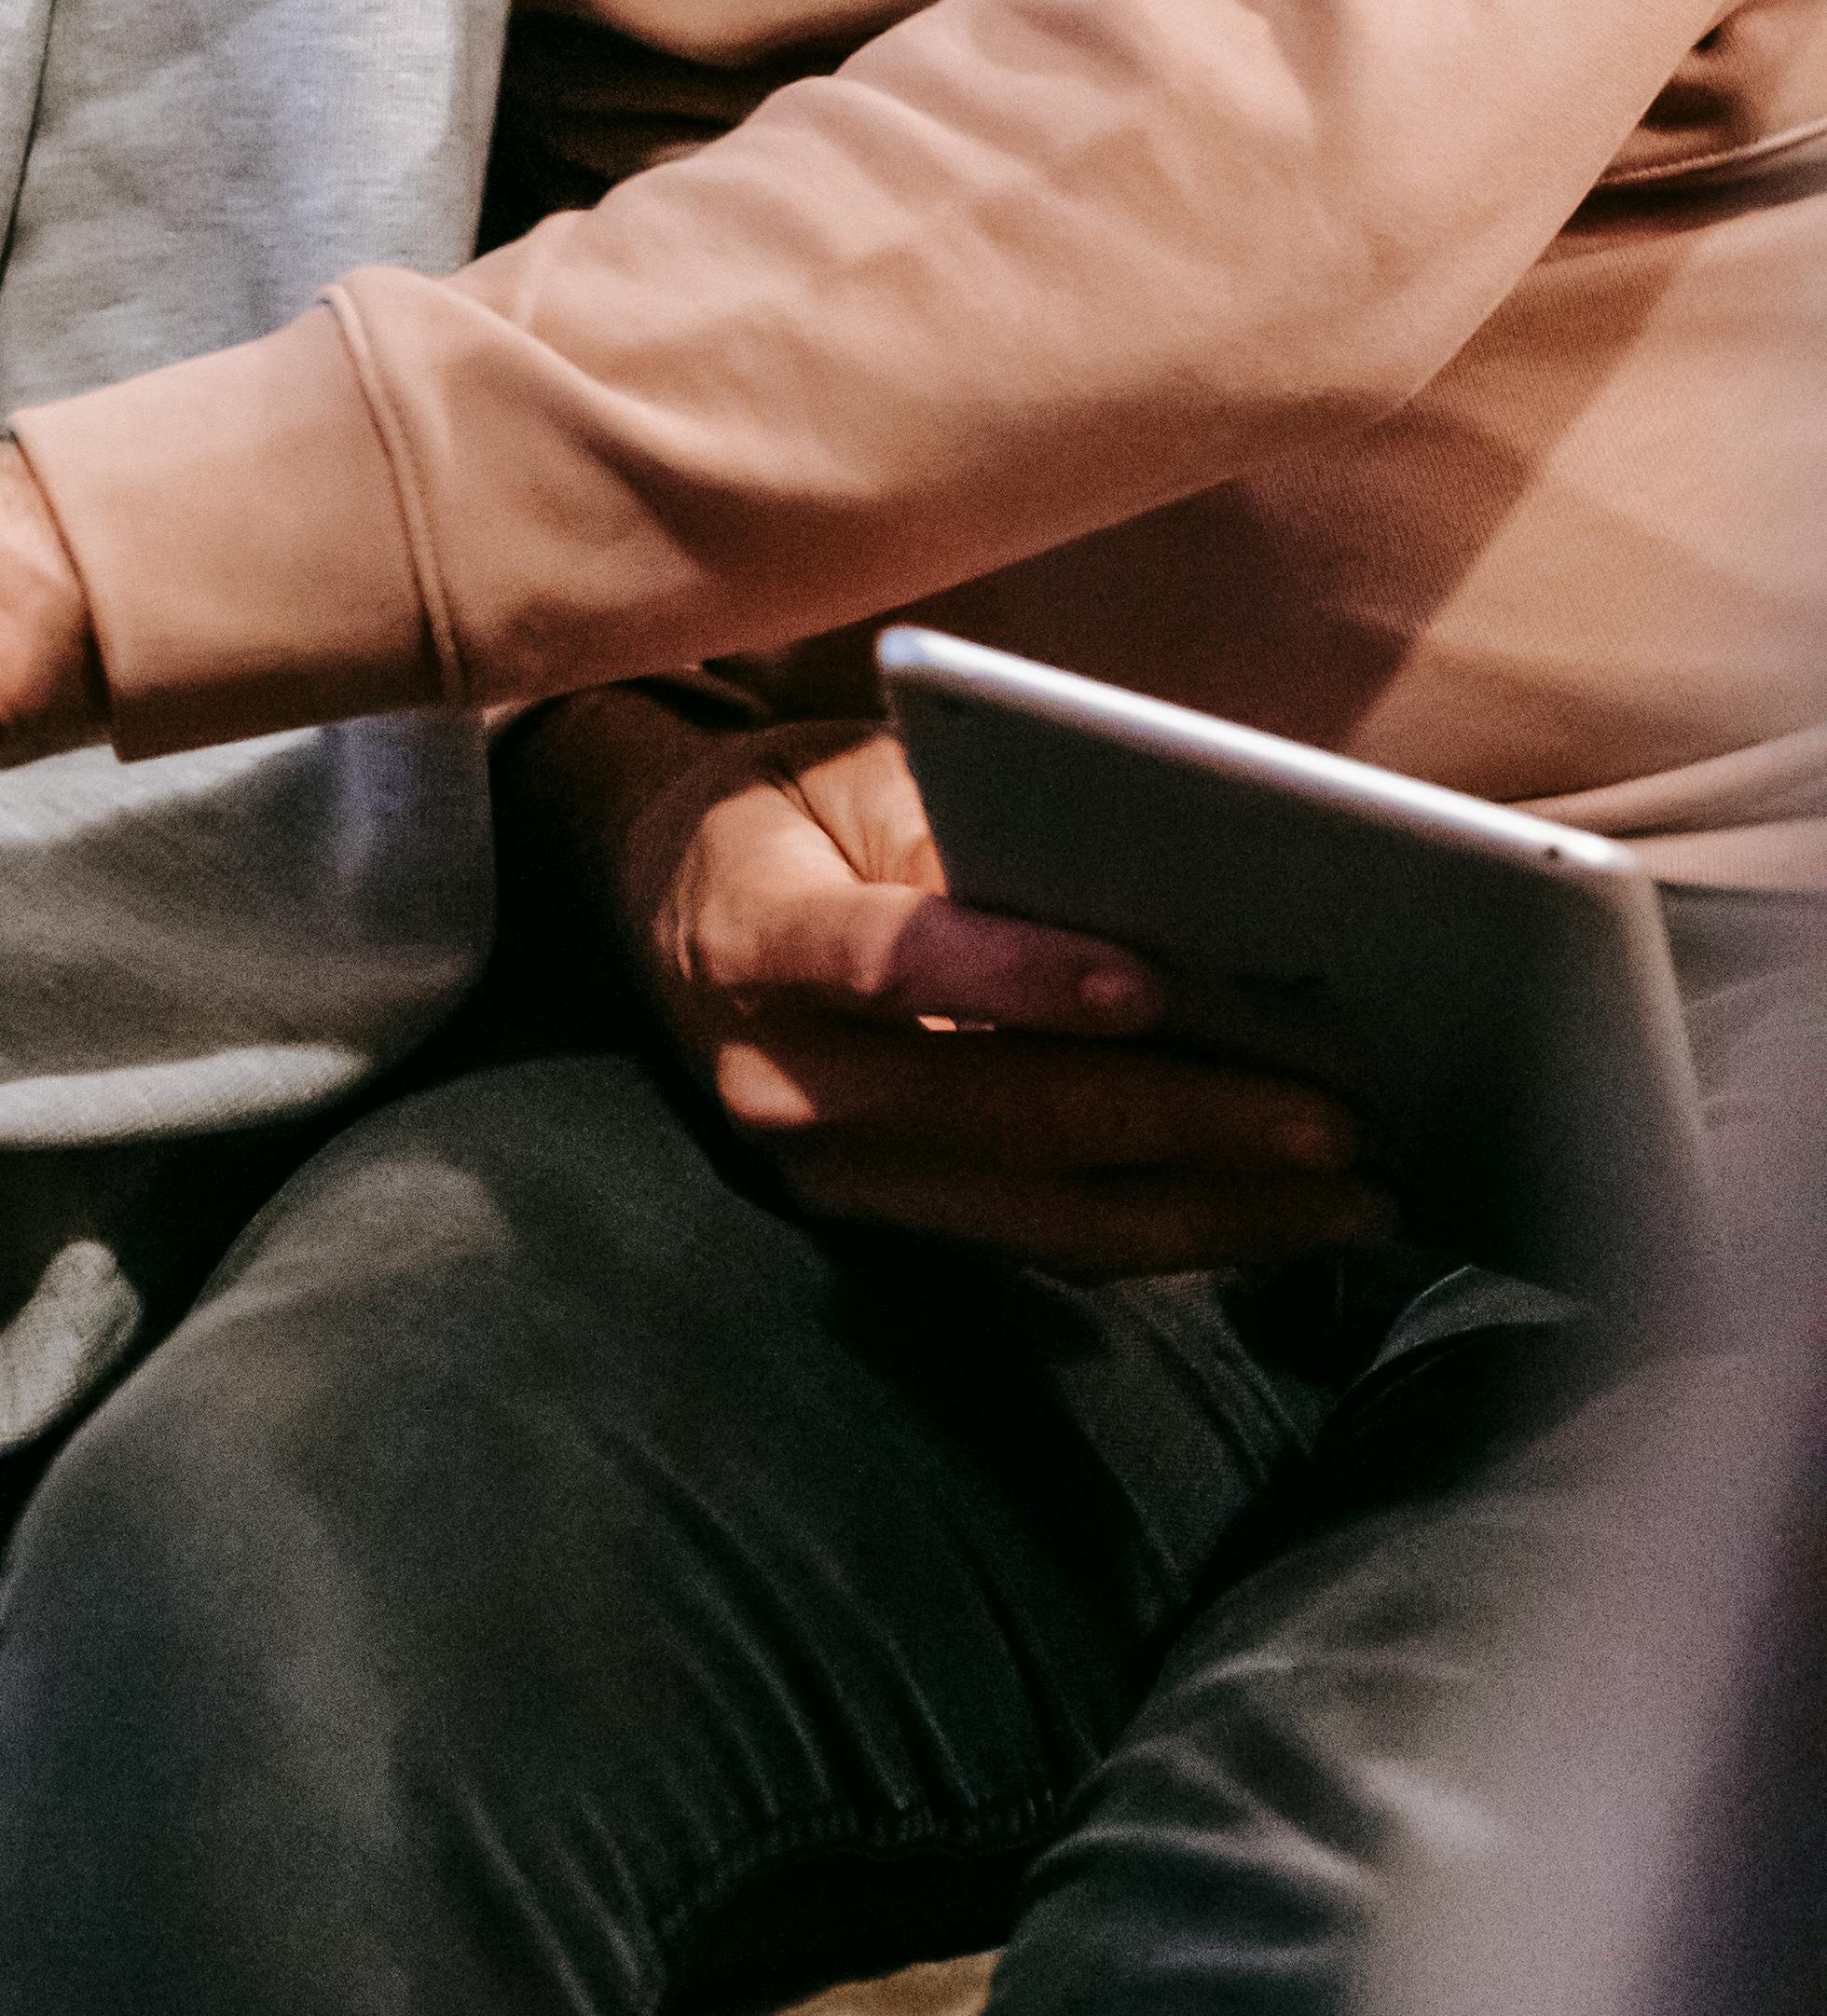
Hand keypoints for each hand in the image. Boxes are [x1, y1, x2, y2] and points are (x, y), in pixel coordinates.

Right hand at [528, 697, 1398, 1281]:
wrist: (662, 910)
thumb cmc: (789, 814)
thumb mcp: (850, 776)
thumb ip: (966, 833)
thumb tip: (1151, 885)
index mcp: (746, 933)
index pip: (886, 960)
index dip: (1016, 976)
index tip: (1154, 984)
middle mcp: (773, 1079)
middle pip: (994, 1112)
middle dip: (1180, 1120)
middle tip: (1334, 1116)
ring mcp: (818, 1175)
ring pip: (1034, 1209)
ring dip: (1207, 1210)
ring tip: (1352, 1193)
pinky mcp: (876, 1223)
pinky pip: (1038, 1240)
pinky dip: (1169, 1235)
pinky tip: (1277, 1222)